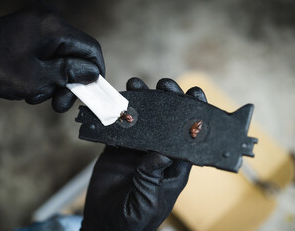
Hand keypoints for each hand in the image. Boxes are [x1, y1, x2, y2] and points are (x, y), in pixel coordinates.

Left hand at [0, 1, 104, 111]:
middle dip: (69, 82)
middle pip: (76, 54)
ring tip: (34, 94)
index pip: (90, 48)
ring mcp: (38, 23)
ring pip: (62, 57)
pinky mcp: (30, 30)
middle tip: (58, 104)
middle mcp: (49, 19)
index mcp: (53, 26)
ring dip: (54, 80)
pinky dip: (45, 71)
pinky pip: (49, 53)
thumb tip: (92, 73)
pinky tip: (31, 84)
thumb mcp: (36, 78)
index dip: (95, 73)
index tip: (93, 92)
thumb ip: (69, 75)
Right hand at [81, 78, 207, 230]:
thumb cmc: (134, 220)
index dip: (193, 116)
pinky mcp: (118, 150)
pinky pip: (120, 129)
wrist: (105, 225)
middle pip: (167, 123)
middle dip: (168, 102)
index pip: (188, 138)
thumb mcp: (147, 201)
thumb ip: (152, 178)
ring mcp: (138, 151)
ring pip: (144, 122)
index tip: (195, 96)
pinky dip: (118, 115)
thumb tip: (161, 155)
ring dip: (142, 103)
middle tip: (165, 85)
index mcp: (174, 167)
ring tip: (137, 85)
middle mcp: (158, 154)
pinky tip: (117, 101)